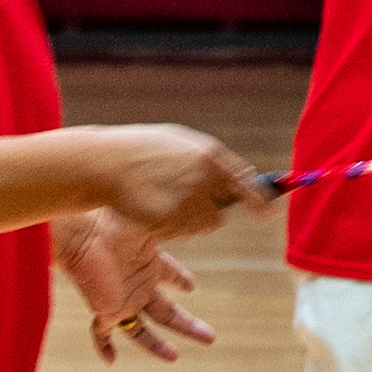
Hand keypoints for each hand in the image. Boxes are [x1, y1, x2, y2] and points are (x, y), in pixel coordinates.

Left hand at [57, 211, 214, 365]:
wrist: (83, 234)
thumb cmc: (116, 223)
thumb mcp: (156, 225)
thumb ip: (181, 226)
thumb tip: (214, 220)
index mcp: (150, 262)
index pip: (170, 274)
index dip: (180, 279)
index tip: (190, 286)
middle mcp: (138, 285)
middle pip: (167, 312)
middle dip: (188, 325)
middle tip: (210, 337)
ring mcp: (121, 299)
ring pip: (140, 330)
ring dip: (156, 345)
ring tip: (174, 357)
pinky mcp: (104, 309)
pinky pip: (102, 333)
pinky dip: (104, 347)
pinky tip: (110, 361)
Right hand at [87, 125, 260, 241]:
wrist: (102, 163)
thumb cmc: (139, 148)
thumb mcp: (180, 140)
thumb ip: (211, 158)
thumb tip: (242, 174)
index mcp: (209, 156)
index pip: (246, 185)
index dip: (260, 202)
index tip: (268, 214)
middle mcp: (203, 181)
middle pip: (222, 210)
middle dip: (210, 207)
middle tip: (184, 197)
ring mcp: (185, 203)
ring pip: (203, 224)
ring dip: (191, 218)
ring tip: (163, 198)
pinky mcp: (168, 222)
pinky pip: (182, 232)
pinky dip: (173, 226)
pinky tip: (154, 208)